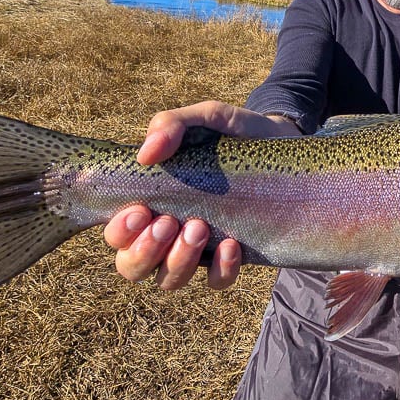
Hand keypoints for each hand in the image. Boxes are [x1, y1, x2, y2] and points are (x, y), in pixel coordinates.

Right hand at [103, 101, 300, 290]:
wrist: (282, 142)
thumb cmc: (232, 133)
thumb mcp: (205, 117)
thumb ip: (172, 124)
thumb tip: (146, 154)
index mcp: (151, 200)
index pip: (117, 233)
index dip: (120, 232)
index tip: (141, 211)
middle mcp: (167, 231)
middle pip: (132, 267)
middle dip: (144, 251)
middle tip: (167, 222)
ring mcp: (198, 249)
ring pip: (169, 279)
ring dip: (178, 260)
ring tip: (200, 227)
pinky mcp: (231, 258)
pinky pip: (217, 281)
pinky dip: (221, 269)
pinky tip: (232, 244)